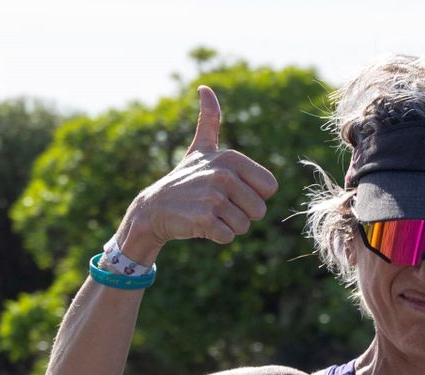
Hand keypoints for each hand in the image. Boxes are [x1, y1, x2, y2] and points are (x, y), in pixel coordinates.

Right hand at [113, 85, 279, 262]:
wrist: (154, 208)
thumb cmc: (185, 180)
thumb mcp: (200, 148)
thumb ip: (209, 121)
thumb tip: (204, 87)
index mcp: (232, 158)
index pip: (270, 188)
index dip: (253, 196)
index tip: (230, 191)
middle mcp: (224, 174)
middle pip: (259, 211)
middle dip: (241, 214)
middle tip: (217, 205)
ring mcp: (214, 196)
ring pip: (244, 226)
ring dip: (228, 226)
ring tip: (208, 213)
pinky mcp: (204, 219)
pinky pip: (228, 237)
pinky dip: (216, 236)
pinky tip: (200, 224)